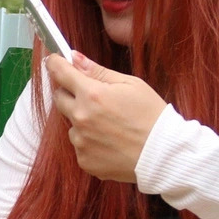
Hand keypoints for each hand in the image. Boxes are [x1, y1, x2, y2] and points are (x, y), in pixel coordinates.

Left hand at [43, 51, 166, 183]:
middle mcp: (81, 118)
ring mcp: (80, 142)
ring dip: (83, 120)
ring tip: (110, 125)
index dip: (56, 64)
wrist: (163, 155)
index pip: (60, 73)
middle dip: (70, 93)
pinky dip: (90, 141)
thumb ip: (98, 71)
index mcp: (92, 94)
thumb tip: (74, 58)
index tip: (54, 61)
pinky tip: (110, 142)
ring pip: (72, 124)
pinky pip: (80, 145)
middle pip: (60, 98)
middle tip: (93, 96)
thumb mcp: (130, 84)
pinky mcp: (84, 161)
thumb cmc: (151, 116)